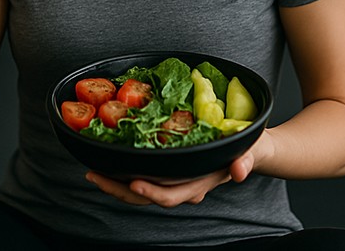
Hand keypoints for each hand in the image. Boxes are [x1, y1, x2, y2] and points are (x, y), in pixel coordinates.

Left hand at [85, 133, 268, 207]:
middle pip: (146, 197)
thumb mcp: (251, 149)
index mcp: (200, 183)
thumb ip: (245, 160)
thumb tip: (240, 171)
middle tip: (95, 176)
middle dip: (119, 189)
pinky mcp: (168, 171)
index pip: (171, 194)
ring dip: (115, 184)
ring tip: (93, 172)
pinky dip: (122, 173)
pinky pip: (143, 177)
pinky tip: (107, 163)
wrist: (250, 149)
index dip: (151, 192)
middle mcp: (184, 187)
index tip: (132, 182)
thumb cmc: (249, 147)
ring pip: (139, 191)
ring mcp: (174, 181)